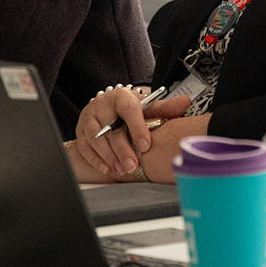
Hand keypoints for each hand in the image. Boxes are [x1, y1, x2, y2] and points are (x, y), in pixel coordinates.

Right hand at [72, 86, 190, 177]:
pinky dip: (96, 160)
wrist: (109, 106)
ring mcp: (89, 118)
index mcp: (121, 97)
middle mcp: (102, 105)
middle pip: (111, 129)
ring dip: (109, 157)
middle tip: (133, 165)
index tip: (145, 145)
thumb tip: (185, 102)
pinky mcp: (80, 130)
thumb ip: (165, 108)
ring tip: (122, 169)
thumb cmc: (130, 109)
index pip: (129, 111)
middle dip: (122, 150)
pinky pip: (84, 146)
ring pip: (95, 139)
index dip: (137, 128)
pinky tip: (107, 169)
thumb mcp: (147, 106)